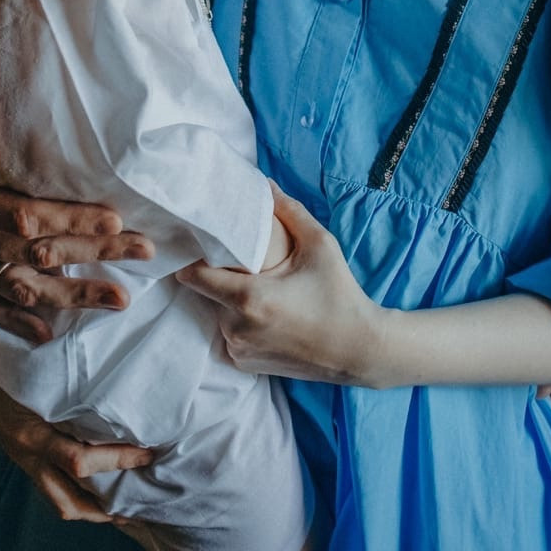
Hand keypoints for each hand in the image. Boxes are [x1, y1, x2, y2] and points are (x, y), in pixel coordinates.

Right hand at [0, 85, 153, 343]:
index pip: (24, 216)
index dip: (69, 220)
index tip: (115, 219)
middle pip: (36, 254)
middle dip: (93, 254)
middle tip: (143, 250)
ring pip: (22, 287)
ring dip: (73, 296)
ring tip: (120, 300)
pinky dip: (19, 321)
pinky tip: (49, 334)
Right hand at [0, 315, 152, 521]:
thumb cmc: (4, 355)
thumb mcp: (34, 362)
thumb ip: (68, 375)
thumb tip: (117, 373)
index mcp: (30, 430)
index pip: (79, 460)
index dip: (117, 460)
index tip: (149, 451)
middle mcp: (27, 452)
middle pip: (69, 499)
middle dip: (108, 504)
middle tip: (145, 494)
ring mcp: (23, 460)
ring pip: (59, 503)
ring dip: (93, 512)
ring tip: (125, 510)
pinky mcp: (23, 460)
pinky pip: (51, 490)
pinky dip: (77, 496)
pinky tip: (100, 491)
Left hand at [177, 181, 384, 383]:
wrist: (360, 350)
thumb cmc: (340, 295)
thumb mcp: (320, 245)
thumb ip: (289, 211)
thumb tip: (265, 184)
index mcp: (249, 299)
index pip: (194, 276)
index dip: (191, 258)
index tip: (198, 243)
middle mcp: (237, 328)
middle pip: (207, 292)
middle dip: (218, 275)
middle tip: (239, 261)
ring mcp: (240, 350)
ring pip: (218, 313)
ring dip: (229, 300)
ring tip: (257, 286)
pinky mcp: (246, 365)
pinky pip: (230, 334)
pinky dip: (240, 322)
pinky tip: (266, 313)